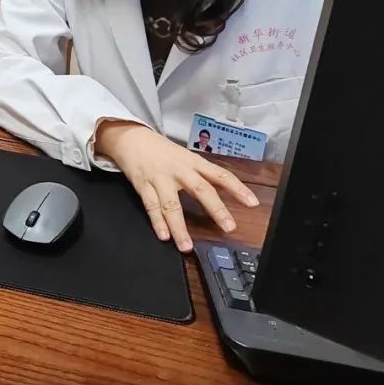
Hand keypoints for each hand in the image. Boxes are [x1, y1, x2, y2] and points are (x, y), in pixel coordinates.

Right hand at [94, 122, 258, 251]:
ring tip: (186, 246)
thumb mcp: (184, 157)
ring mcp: (160, 178)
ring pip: (171, 204)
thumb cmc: (160, 151)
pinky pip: (151, 206)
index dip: (237, 188)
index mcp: (192, 162)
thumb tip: (224, 192)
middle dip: (215, 209)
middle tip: (228, 227)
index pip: (219, 175)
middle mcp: (179, 170)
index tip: (252, 202)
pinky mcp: (143, 185)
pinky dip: (157, 222)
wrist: (131, 138)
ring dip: (179, 227)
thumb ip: (200, 174)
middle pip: (200, 189)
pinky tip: (164, 236)